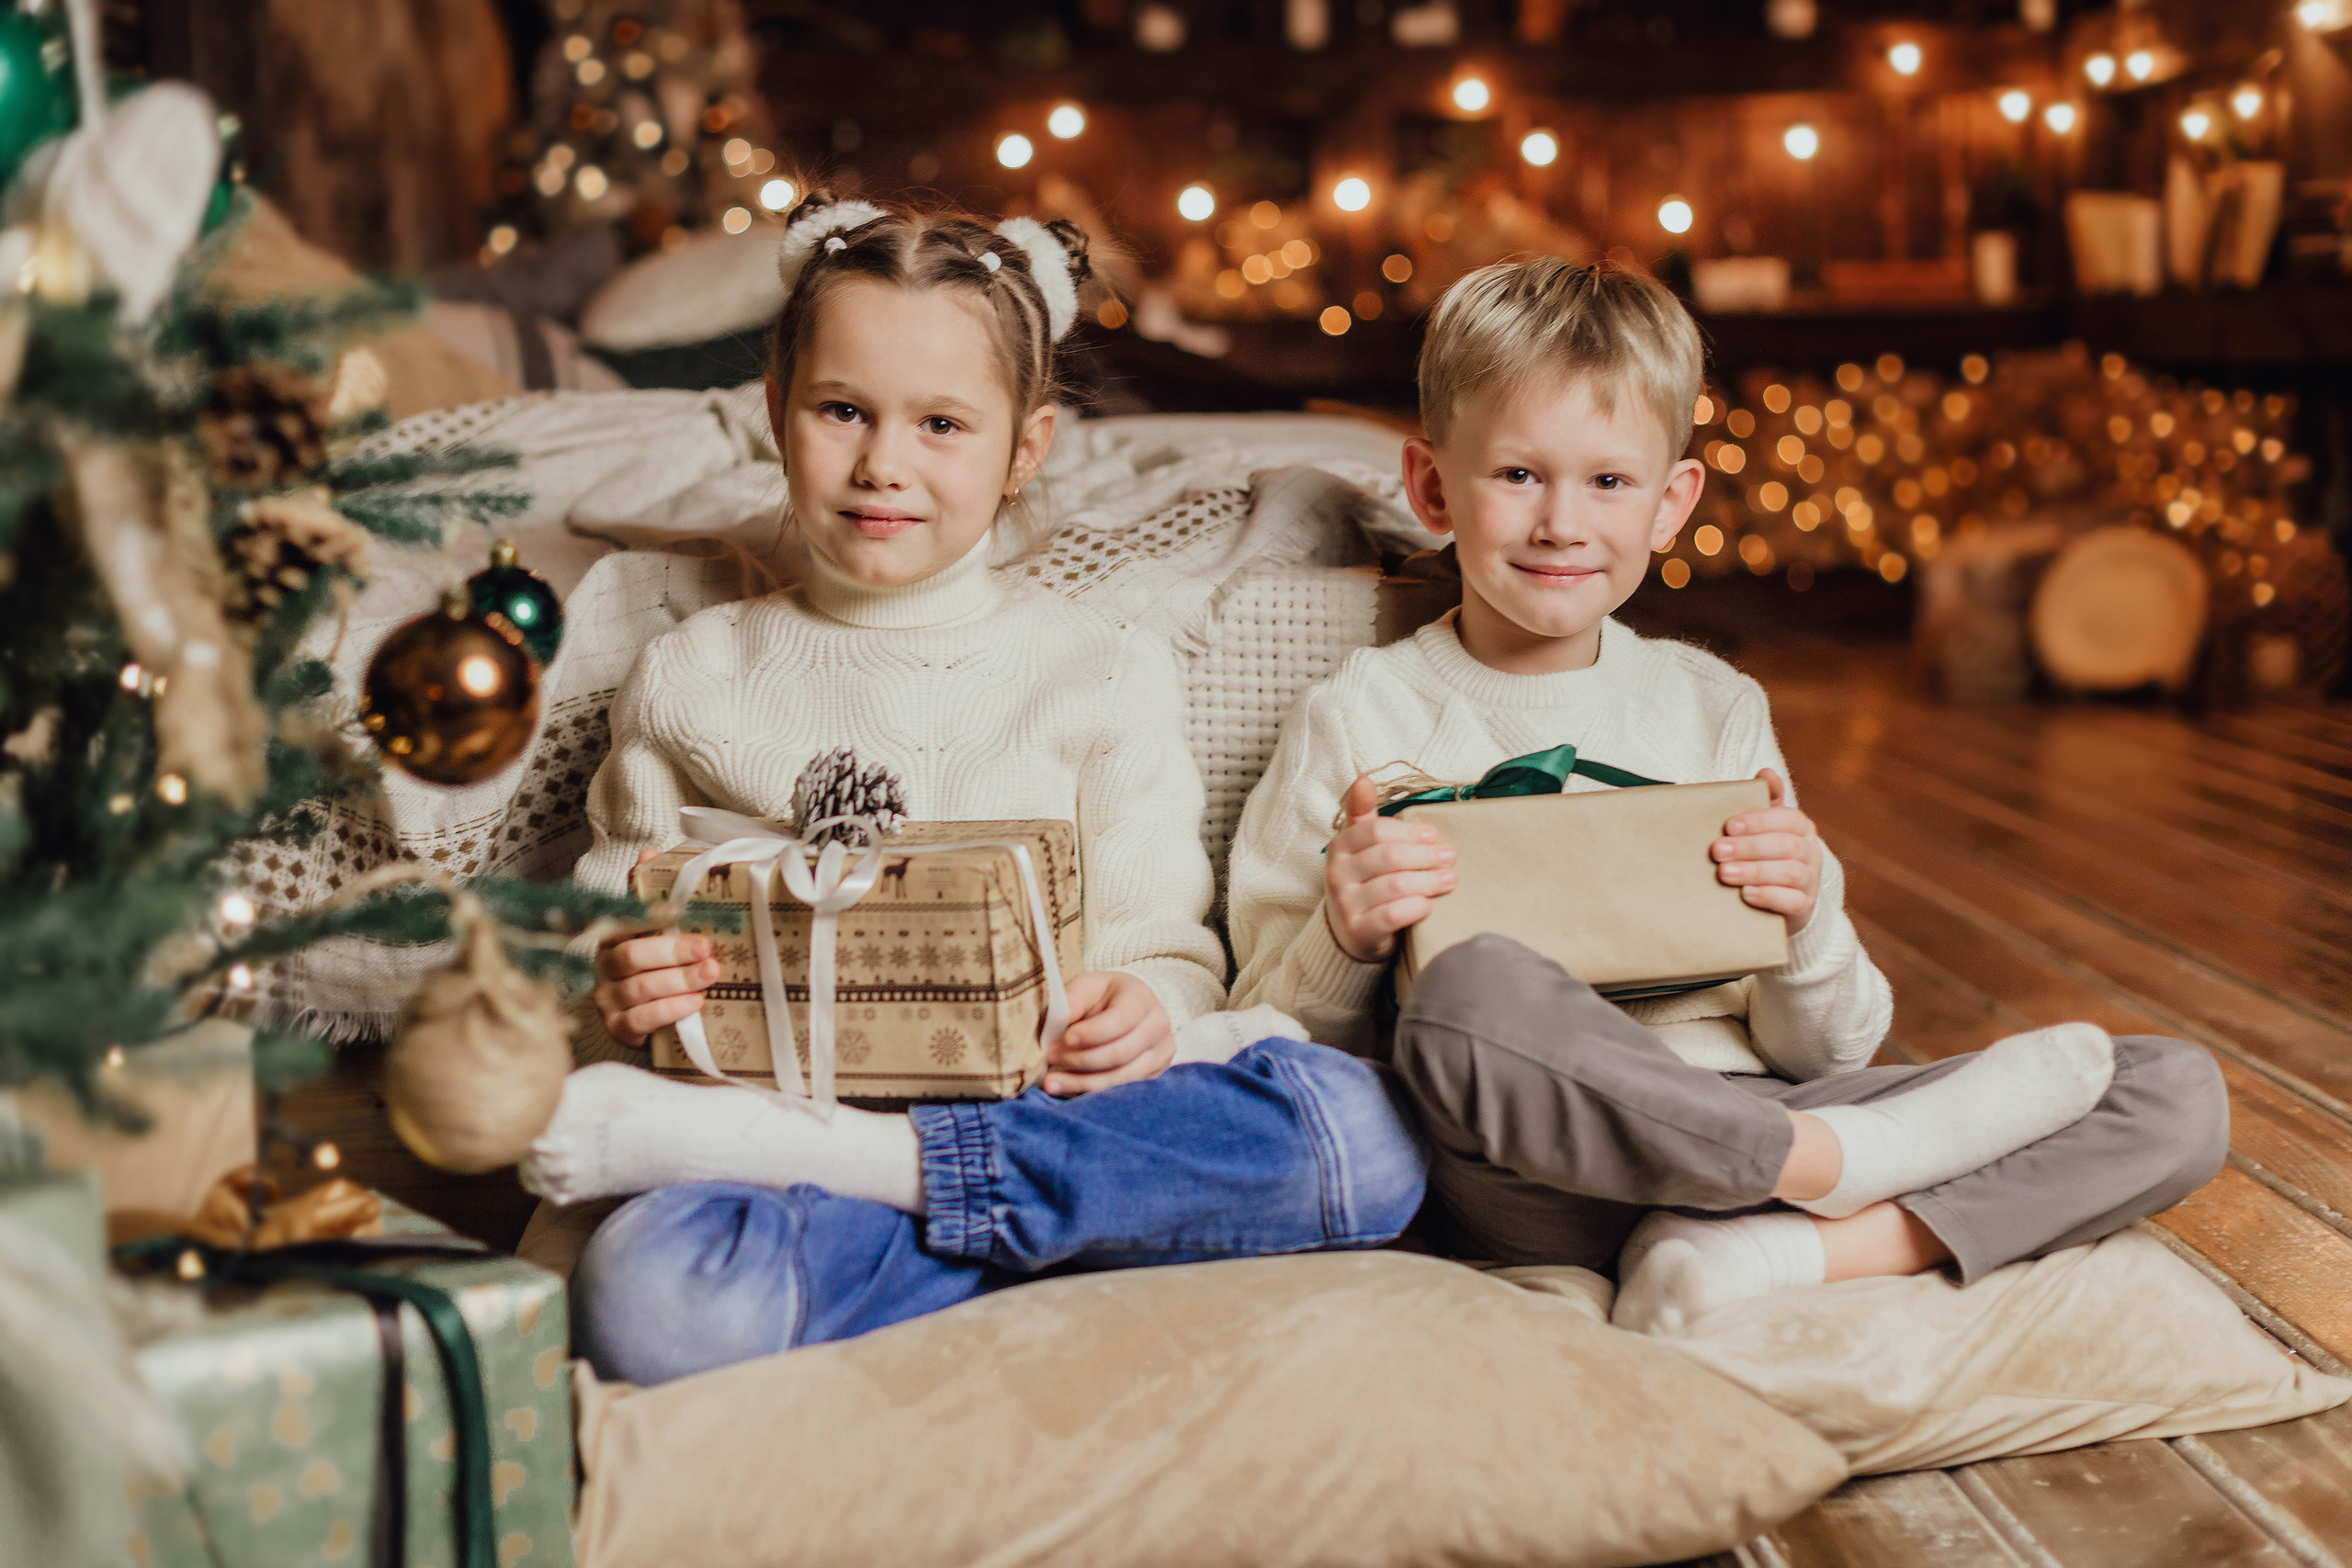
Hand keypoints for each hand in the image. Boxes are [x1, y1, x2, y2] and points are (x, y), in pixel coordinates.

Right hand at [591, 849, 723, 1045]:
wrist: (658, 1018)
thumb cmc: (660, 966)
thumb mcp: (661, 929)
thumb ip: (654, 893)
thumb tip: (649, 853)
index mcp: (613, 935)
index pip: (623, 921)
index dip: (648, 914)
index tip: (677, 911)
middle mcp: (605, 966)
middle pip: (631, 956)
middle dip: (671, 951)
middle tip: (705, 948)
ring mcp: (608, 999)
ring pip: (637, 988)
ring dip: (677, 981)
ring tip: (709, 974)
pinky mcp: (619, 1029)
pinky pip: (639, 1020)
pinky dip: (669, 1010)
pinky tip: (694, 1003)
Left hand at [1045, 971, 1172, 1094]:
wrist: (1126, 1011)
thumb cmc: (1102, 999)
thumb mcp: (1086, 988)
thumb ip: (1073, 1000)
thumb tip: (1056, 1019)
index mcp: (1141, 999)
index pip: (1119, 1021)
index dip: (1091, 1033)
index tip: (1065, 1038)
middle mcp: (1158, 1026)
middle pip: (1119, 1053)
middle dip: (1080, 1059)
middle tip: (1050, 1057)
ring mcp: (1160, 1055)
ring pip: (1121, 1078)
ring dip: (1082, 1082)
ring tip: (1051, 1081)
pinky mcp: (1155, 1077)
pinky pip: (1123, 1093)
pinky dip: (1091, 1093)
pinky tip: (1068, 1090)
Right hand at [1323, 773, 1456, 963]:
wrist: (1351, 932)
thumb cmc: (1365, 881)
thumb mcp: (1360, 846)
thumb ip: (1364, 814)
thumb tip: (1363, 779)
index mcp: (1340, 846)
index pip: (1377, 830)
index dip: (1410, 832)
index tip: (1433, 836)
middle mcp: (1337, 874)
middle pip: (1390, 857)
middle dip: (1426, 856)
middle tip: (1450, 857)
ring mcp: (1346, 904)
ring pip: (1395, 885)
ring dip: (1429, 881)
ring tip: (1449, 879)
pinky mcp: (1359, 930)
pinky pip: (1393, 915)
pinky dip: (1417, 907)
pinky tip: (1430, 904)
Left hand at [1714, 768, 1822, 933]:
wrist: (1781, 899)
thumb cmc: (1766, 854)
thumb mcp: (1764, 827)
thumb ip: (1764, 801)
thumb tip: (1765, 773)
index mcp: (1801, 827)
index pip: (1787, 818)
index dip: (1759, 821)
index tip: (1729, 826)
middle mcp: (1810, 851)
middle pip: (1786, 846)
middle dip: (1749, 847)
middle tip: (1717, 851)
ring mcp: (1810, 880)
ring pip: (1790, 873)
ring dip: (1754, 871)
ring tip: (1724, 873)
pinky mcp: (1805, 906)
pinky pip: (1792, 901)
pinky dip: (1768, 896)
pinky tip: (1745, 895)